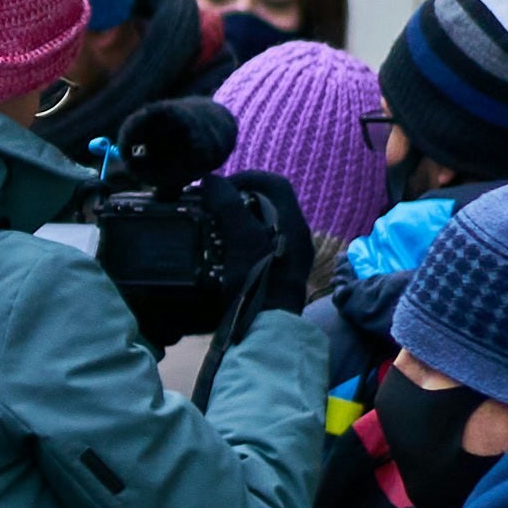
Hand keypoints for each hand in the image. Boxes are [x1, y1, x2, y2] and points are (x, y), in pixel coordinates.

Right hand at [214, 171, 321, 328]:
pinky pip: (260, 246)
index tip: (219, 187)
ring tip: (213, 227)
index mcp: (293, 223)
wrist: (267, 329)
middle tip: (213, 206)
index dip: (246, 177)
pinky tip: (223, 252)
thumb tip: (210, 179)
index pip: (275, 184)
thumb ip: (228, 205)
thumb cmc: (258, 280)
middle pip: (269, 204)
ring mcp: (289, 257)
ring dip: (238, 221)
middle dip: (239, 200)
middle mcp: (297, 237)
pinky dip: (241, 242)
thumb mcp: (241, 238)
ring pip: (264, 226)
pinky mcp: (278, 275)